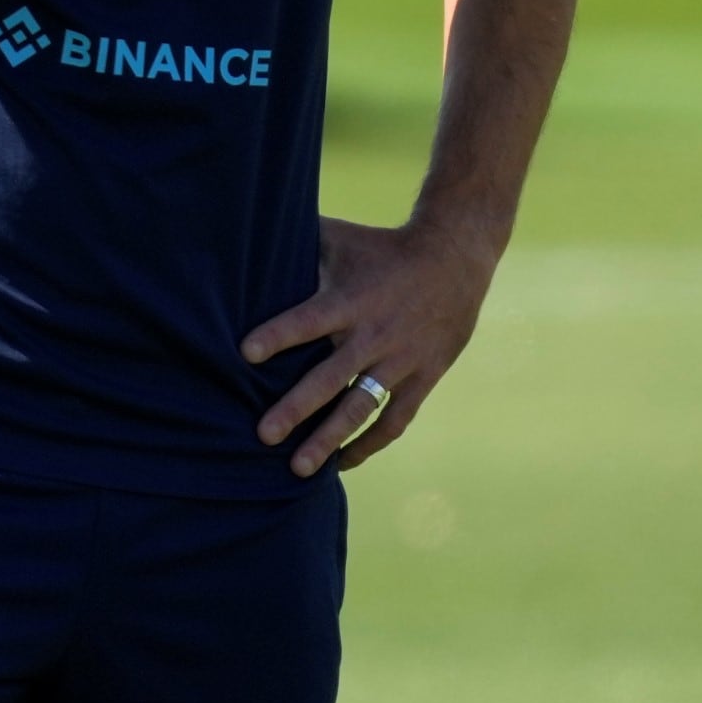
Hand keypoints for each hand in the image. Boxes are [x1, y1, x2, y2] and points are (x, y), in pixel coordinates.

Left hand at [240, 219, 497, 478]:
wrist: (455, 257)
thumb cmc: (383, 248)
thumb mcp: (341, 239)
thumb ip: (298, 243)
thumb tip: (246, 234)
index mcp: (351, 300)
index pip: (310, 320)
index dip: (280, 335)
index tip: (246, 353)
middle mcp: (374, 335)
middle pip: (331, 377)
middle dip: (297, 408)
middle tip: (264, 435)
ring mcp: (401, 361)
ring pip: (362, 408)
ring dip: (330, 439)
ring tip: (299, 468)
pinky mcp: (423, 377)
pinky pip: (395, 420)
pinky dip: (369, 444)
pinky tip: (341, 463)